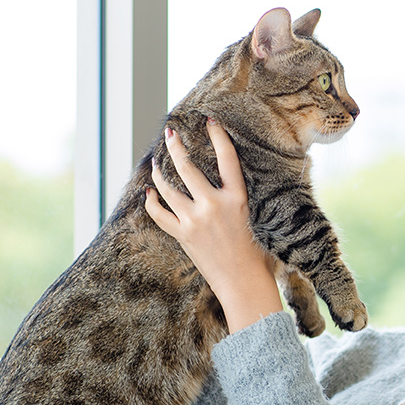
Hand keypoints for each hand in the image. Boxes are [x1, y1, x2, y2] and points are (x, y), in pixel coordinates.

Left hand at [145, 118, 282, 332]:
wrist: (244, 283)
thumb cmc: (256, 254)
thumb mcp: (254, 218)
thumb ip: (239, 200)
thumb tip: (228, 183)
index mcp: (238, 198)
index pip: (227, 158)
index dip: (218, 136)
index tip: (209, 121)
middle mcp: (214, 205)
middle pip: (187, 167)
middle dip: (175, 146)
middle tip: (170, 133)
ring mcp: (195, 220)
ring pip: (167, 188)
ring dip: (158, 173)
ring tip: (155, 163)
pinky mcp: (183, 235)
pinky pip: (159, 214)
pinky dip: (151, 202)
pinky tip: (149, 193)